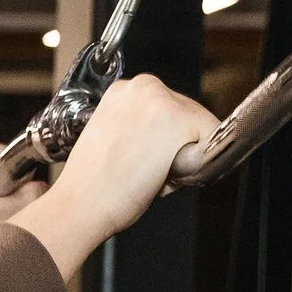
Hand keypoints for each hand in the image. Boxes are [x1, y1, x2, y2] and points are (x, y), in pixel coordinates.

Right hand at [12, 75, 218, 278]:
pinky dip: (196, 166)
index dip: (163, 140)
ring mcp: (164, 101)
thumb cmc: (90, 185)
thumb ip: (139, 128)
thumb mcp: (111, 138)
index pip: (170, 109)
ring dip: (184, 155)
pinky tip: (161, 174)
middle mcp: (145, 86)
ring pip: (201, 128)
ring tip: (147, 173)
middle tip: (142, 169)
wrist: (79, 206)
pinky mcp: (180, 121)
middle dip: (176, 145)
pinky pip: (212, 145)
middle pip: (189, 115)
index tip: (139, 156)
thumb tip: (165, 138)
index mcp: (124, 89)